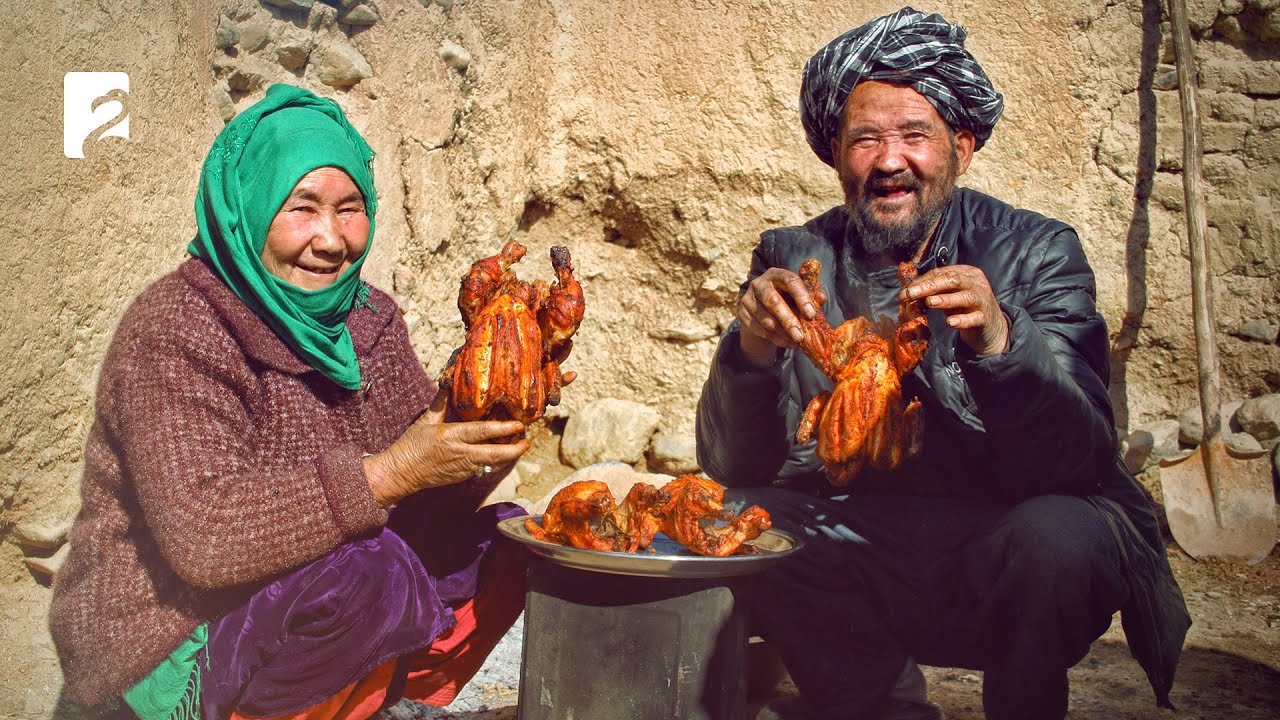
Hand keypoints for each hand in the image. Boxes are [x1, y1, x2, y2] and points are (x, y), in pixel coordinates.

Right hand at [364, 393, 530, 506]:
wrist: (401, 472)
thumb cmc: (412, 444)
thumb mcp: (426, 420)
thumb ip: (441, 401)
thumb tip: (449, 381)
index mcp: (451, 436)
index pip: (481, 432)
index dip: (502, 428)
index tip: (518, 425)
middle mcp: (460, 453)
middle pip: (493, 454)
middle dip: (514, 450)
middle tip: (527, 441)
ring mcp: (463, 468)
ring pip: (492, 464)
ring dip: (508, 456)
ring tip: (521, 446)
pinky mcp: (463, 477)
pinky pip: (484, 469)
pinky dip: (496, 462)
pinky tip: (505, 454)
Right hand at [736, 268, 826, 365]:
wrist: (763, 311)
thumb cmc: (787, 299)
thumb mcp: (800, 296)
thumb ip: (811, 296)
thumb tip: (821, 298)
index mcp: (776, 274)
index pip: (790, 281)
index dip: (802, 297)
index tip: (811, 314)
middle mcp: (759, 284)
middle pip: (773, 301)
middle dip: (788, 320)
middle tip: (800, 336)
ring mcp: (748, 299)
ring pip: (766, 320)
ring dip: (784, 333)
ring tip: (798, 341)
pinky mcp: (742, 314)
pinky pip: (760, 331)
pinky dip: (777, 340)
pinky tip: (789, 343)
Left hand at [902, 265, 1007, 354]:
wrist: (990, 327)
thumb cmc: (965, 308)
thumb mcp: (949, 296)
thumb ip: (933, 292)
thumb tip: (908, 292)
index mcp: (966, 273)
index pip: (942, 273)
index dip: (923, 281)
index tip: (906, 291)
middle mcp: (976, 284)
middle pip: (953, 280)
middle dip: (930, 286)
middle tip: (911, 293)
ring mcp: (982, 300)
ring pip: (965, 297)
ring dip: (946, 299)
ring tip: (930, 302)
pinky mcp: (986, 318)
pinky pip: (974, 318)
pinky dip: (962, 320)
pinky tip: (950, 323)